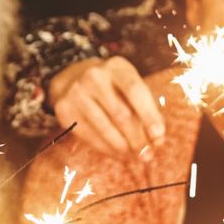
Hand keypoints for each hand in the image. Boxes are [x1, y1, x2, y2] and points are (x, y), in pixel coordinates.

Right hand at [48, 56, 165, 154]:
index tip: (159, 136)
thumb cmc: (113, 87)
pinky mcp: (65, 109)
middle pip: (120, 113)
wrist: (74, 78)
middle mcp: (94, 76)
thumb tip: (157, 141)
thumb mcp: (130, 87)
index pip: (135, 91)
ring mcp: (76, 92)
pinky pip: (89, 135)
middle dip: (137, 138)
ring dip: (122, 147)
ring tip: (135, 156)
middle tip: (148, 155)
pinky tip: (118, 153)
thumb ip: (146, 109)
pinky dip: (106, 148)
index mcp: (116, 67)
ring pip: (104, 127)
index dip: (149, 115)